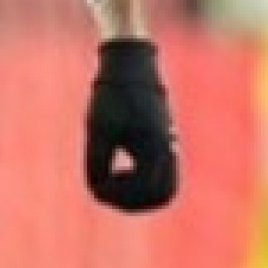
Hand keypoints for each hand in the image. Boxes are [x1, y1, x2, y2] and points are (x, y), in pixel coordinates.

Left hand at [85, 38, 178, 211]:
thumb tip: (99, 192)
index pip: (143, 191)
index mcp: (155, 148)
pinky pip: (166, 175)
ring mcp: (171, 146)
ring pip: (167, 188)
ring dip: (142, 194)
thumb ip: (97, 165)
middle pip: (161, 196)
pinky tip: (124, 173)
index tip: (98, 185)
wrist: (131, 66)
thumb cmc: (111, 96)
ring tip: (116, 183)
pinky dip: (147, 183)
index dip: (117, 196)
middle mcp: (168, 150)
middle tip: (108, 191)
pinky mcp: (167, 142)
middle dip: (133, 201)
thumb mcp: (97, 131)